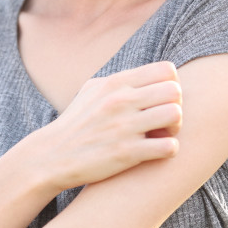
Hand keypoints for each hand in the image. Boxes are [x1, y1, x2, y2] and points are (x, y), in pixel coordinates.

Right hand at [29, 61, 182, 192]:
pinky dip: (170, 149)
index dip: (171, 84)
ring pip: (175, 115)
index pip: (166, 70)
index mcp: (116, 83)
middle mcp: (121, 100)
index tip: (162, 100)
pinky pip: (169, 146)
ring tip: (164, 135)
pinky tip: (158, 151)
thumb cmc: (77, 123)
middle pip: (174, 91)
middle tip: (166, 120)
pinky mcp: (127, 153)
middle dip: (176, 106)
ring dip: (175, 128)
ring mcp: (124, 127)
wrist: (51, 157)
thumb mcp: (93, 90)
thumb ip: (121, 79)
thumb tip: (147, 73)